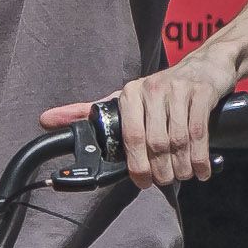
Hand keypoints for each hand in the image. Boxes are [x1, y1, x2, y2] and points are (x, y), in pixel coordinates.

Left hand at [43, 63, 225, 186]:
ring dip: (181, 166)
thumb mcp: (124, 99)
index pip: (130, 137)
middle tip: (163, 181)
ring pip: (179, 141)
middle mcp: (152, 89)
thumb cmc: (160, 89)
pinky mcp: (202, 93)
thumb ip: (88, 112)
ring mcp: (178, 90)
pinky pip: (199, 133)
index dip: (136, 165)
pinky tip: (200, 171)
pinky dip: (200, 157)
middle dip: (161, 170)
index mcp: (129, 94)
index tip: (142, 181)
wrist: (203, 66)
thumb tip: (45, 120)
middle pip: (156, 143)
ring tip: (182, 176)